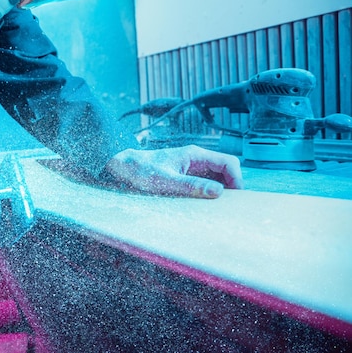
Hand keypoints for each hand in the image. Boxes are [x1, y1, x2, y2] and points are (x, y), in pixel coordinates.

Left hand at [103, 145, 243, 198]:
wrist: (123, 167)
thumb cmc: (141, 170)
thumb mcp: (165, 181)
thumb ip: (191, 185)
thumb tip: (217, 191)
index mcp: (194, 155)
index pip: (228, 161)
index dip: (237, 178)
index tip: (235, 196)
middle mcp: (196, 159)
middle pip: (225, 169)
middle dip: (231, 185)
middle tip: (229, 204)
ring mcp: (191, 167)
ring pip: (216, 177)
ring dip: (220, 190)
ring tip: (218, 206)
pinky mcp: (185, 175)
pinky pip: (205, 182)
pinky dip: (209, 192)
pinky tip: (204, 203)